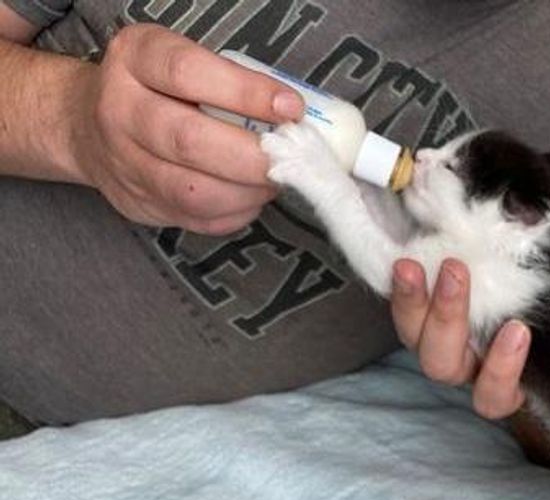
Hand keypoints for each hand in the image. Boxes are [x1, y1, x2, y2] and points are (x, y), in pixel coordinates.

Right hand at [67, 25, 303, 232]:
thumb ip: (227, 82)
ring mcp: (125, 164)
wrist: (88, 126)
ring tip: (273, 181)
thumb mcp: (180, 62)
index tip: (290, 108)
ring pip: (193, 192)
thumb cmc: (156, 90)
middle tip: (288, 158)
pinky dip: (235, 213)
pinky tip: (250, 197)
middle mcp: (121, 110)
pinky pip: (198, 220)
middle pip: (189, 140)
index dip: (246, 93)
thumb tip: (291, 117)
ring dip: (247, 192)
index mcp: (135, 59)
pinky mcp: (141, 205)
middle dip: (251, 156)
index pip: (189, 73)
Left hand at [390, 252, 549, 418]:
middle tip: (459, 273)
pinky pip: (402, 312)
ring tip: (414, 265)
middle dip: (448, 322)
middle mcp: (467, 366)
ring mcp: (438, 342)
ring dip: (413, 304)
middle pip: (443, 367)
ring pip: (414, 341)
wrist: (508, 285)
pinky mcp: (418, 316)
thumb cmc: (549, 308)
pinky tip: (404, 261)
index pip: (497, 396)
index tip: (519, 330)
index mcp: (506, 377)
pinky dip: (401, 290)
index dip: (503, 370)